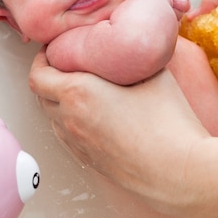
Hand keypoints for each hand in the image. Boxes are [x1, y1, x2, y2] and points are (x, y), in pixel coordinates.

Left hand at [29, 49, 209, 213]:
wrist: (180, 172)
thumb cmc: (168, 124)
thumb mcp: (155, 74)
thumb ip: (135, 57)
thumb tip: (133, 46)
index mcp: (79, 93)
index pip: (38, 75)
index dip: (40, 60)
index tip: (52, 52)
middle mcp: (70, 120)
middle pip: (41, 96)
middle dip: (48, 79)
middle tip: (67, 67)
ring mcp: (78, 144)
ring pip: (53, 119)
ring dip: (59, 102)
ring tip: (81, 90)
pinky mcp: (90, 161)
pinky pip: (68, 137)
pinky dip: (71, 122)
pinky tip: (94, 115)